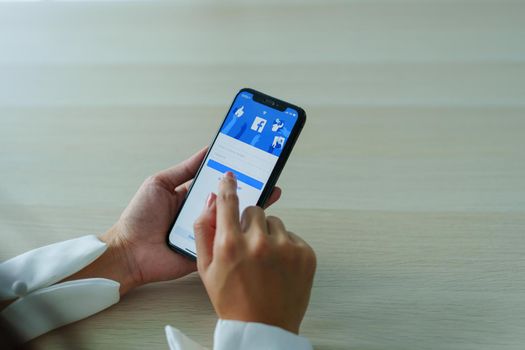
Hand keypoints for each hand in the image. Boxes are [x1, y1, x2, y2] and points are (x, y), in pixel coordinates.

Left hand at [67, 149, 280, 294]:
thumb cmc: (139, 217)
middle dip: (249, 191)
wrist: (128, 252)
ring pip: (231, 221)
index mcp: (193, 197)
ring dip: (247, 210)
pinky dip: (236, 234)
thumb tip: (206, 151)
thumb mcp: (160, 183)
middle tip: (268, 181)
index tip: (251, 164)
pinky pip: (224, 241)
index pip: (218, 184)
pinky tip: (251, 223)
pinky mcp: (207, 251)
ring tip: (267, 196)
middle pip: (230, 201)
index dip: (234, 175)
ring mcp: (206, 233)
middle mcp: (202, 214)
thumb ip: (184, 169)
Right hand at [194, 172, 315, 333]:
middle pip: (255, 211)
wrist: (263, 327)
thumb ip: (204, 233)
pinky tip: (278, 266)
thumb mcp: (206, 269)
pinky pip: (292, 236)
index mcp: (231, 245)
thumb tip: (211, 204)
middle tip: (247, 246)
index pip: (228, 202)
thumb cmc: (232, 301)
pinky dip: (285, 247)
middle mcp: (259, 243)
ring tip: (264, 260)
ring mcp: (286, 248)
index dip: (227, 187)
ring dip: (268, 234)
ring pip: (275, 222)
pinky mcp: (306, 254)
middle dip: (250, 224)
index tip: (230, 177)